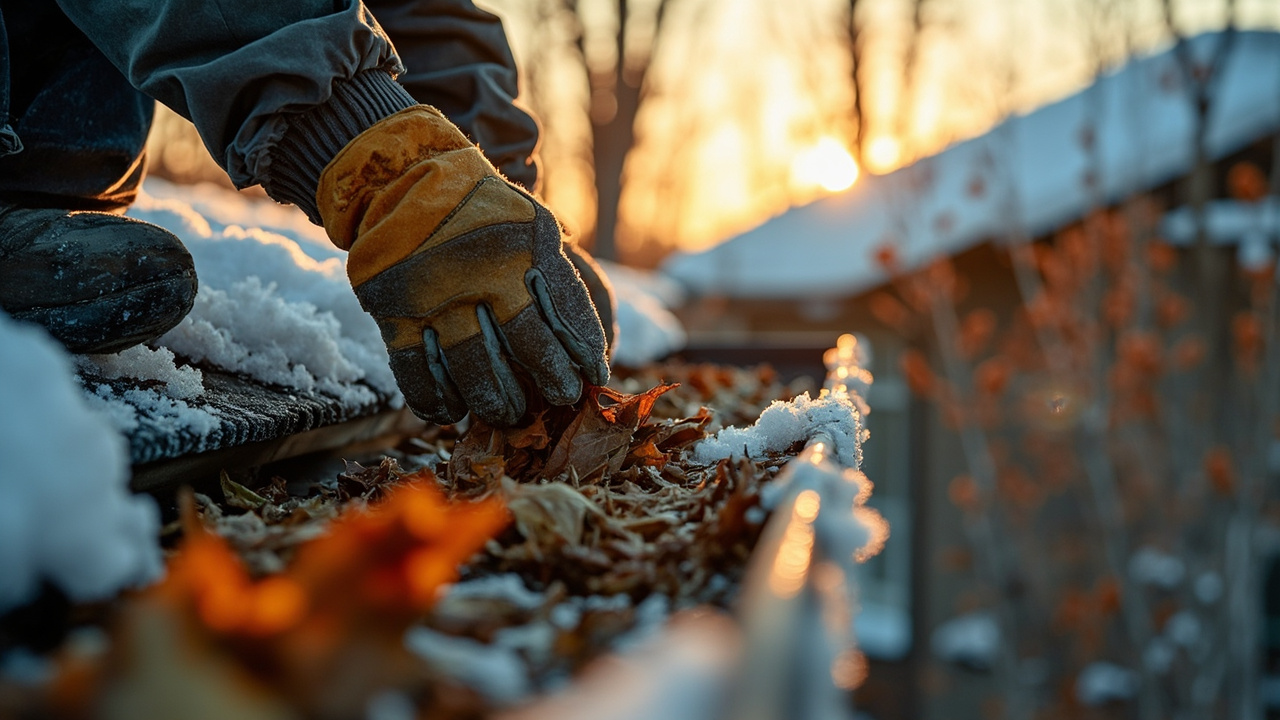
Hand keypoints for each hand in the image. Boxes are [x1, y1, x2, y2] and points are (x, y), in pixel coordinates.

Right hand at [317, 106, 608, 425]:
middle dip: (549, 379)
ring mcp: (435, 291)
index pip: (566, 310)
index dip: (583, 350)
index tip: (594, 377)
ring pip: (473, 366)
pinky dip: (434, 398)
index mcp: (526, 244)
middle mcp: (483, 268)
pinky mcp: (392, 308)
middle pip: (527, 344)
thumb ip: (560, 276)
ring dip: (494, 398)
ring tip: (509, 413)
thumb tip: (600, 342)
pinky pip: (416, 370)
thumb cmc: (483, 212)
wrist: (401, 171)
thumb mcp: (532, 224)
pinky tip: (449, 412)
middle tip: (560, 399)